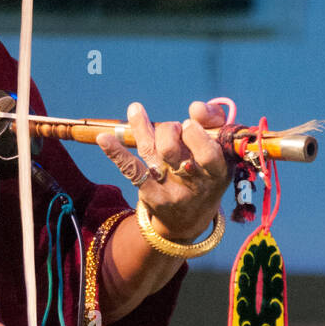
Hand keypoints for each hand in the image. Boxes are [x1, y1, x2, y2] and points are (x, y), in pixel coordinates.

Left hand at [96, 100, 232, 241]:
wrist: (189, 219)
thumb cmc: (207, 172)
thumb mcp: (221, 150)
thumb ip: (213, 122)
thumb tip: (196, 107)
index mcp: (218, 173)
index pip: (208, 153)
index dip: (196, 134)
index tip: (189, 124)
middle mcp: (193, 184)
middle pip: (172, 150)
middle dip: (169, 130)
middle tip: (174, 129)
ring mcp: (169, 190)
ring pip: (151, 152)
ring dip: (145, 129)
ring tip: (138, 111)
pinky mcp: (149, 192)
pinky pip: (131, 169)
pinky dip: (117, 152)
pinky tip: (103, 138)